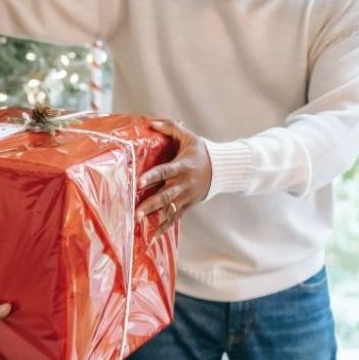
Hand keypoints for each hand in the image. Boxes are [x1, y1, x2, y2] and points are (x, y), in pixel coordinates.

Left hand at [136, 120, 212, 238]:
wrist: (222, 169)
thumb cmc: (201, 152)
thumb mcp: (189, 137)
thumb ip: (170, 128)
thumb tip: (151, 122)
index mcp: (182, 167)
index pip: (164, 172)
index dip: (151, 177)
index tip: (138, 182)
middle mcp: (183, 184)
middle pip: (165, 195)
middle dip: (150, 204)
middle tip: (136, 213)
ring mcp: (185, 197)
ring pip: (168, 209)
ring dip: (154, 218)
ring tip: (139, 225)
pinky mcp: (187, 205)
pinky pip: (174, 218)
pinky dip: (163, 227)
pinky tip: (151, 236)